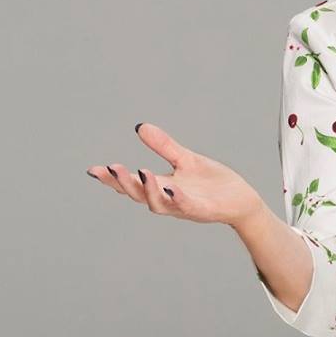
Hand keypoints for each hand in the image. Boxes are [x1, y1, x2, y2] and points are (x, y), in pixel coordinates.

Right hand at [86, 122, 265, 227]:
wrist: (242, 201)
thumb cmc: (213, 183)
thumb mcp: (186, 160)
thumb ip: (164, 146)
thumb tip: (140, 126)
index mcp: (162, 186)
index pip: (132, 183)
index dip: (112, 179)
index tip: (93, 169)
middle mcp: (169, 199)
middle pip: (139, 194)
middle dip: (123, 183)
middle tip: (110, 168)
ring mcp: (185, 206)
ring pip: (159, 203)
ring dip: (147, 190)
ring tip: (140, 172)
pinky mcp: (203, 210)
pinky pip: (187, 205)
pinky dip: (178, 198)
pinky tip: (171, 186)